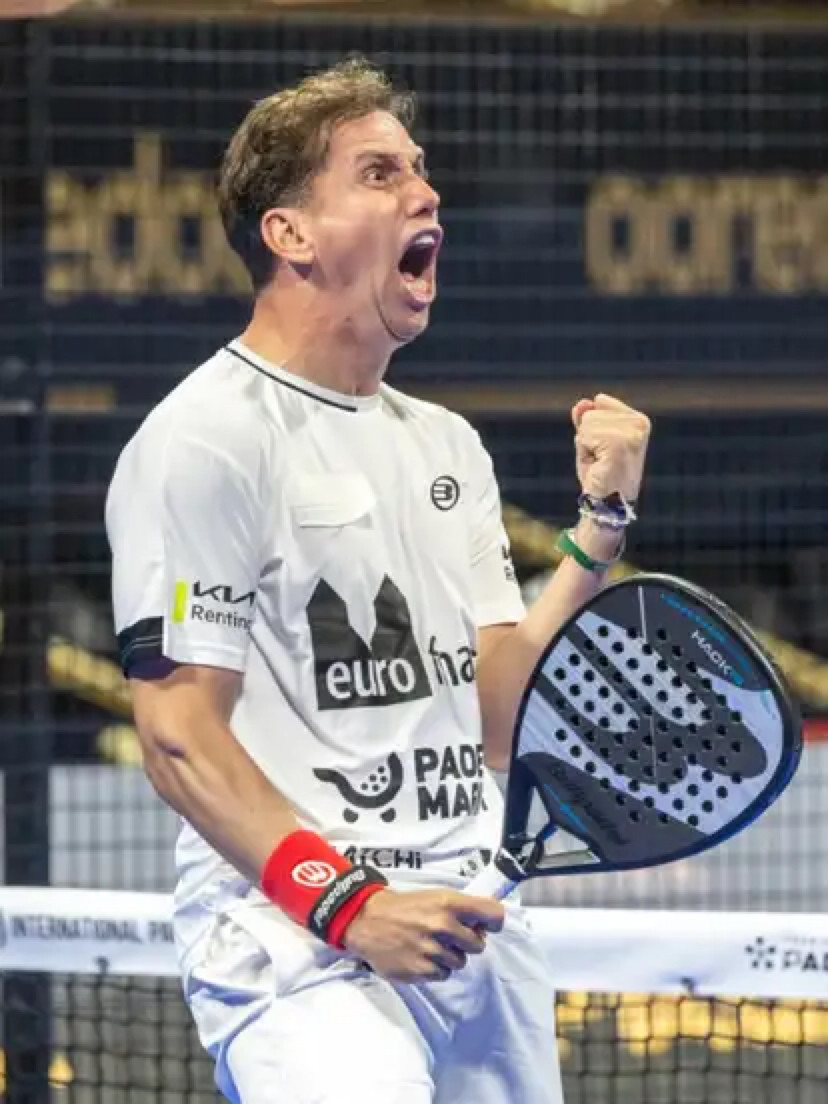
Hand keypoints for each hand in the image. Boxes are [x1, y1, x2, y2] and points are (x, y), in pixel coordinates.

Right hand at [343, 888, 503, 982]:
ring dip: (449, 956)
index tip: (489, 925)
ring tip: (430, 944)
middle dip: (467, 941)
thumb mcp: (435, 896)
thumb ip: (462, 908)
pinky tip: (421, 955)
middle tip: (449, 935)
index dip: (494, 921)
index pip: (493, 914)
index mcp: (448, 903)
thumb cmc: (405, 907)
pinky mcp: (421, 970)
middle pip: (479, 944)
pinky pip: (444, 974)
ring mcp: (432, 949)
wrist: (367, 921)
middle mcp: (443, 925)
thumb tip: (489, 922)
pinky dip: (435, 967)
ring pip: (461, 962)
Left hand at [571, 394, 650, 502]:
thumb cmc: (601, 475)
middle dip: (588, 437)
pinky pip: (584, 436)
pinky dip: (584, 453)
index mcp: (638, 419)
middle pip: (591, 413)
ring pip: (586, 423)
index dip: (593, 427)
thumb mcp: (591, 441)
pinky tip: (599, 466)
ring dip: (586, 446)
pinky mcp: (620, 444)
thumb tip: (582, 403)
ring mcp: (631, 433)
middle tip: (601, 459)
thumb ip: (587, 418)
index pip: (599, 401)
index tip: (604, 449)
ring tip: (601, 463)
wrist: (608, 505)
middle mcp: (639, 423)